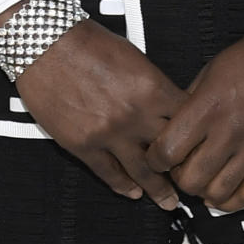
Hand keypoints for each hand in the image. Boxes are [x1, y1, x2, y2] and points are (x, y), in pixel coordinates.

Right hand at [12, 19, 187, 210]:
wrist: (44, 43)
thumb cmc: (87, 41)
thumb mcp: (132, 55)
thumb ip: (150, 84)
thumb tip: (164, 105)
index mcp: (151, 87)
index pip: (187, 120)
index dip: (196, 135)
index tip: (199, 145)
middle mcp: (134, 114)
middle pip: (170, 151)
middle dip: (182, 167)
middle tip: (190, 179)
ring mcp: (109, 133)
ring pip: (143, 171)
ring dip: (159, 190)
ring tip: (169, 201)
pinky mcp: (83, 145)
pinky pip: (109, 174)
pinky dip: (123, 186)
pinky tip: (133, 192)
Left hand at [146, 21, 243, 212]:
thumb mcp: (212, 69)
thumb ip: (192, 101)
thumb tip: (175, 125)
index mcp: (208, 106)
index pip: (167, 150)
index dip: (155, 158)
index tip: (157, 156)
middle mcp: (228, 131)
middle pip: (189, 180)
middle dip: (178, 178)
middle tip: (180, 168)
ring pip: (216, 194)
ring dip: (203, 191)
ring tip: (203, 178)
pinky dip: (231, 201)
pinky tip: (223, 191)